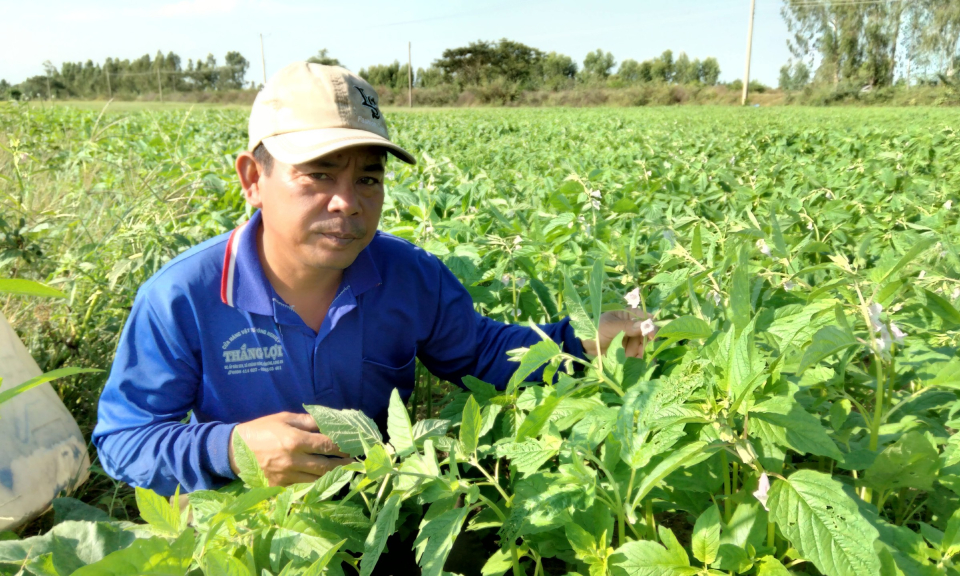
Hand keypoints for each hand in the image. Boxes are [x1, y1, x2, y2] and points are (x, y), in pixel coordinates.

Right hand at [228, 411, 352, 485]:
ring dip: (333, 476)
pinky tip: (325, 480)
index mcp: (294, 440)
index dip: (343, 446)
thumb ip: (308, 421)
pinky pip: (303, 487)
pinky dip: (316, 484)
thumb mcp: (284, 419)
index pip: (327, 445)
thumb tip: (329, 421)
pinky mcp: (279, 487)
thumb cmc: (261, 430)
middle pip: (326, 466)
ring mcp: (286, 476)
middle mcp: (293, 460)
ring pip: (317, 479)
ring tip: (345, 471)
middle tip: (355, 462)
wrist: (233, 450)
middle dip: (343, 464)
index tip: (354, 446)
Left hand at [580, 308, 656, 358]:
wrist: (585, 346)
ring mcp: (631, 339)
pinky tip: (639, 363)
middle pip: (646, 333)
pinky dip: (640, 358)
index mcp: (627, 315)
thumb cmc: (595, 330)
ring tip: (638, 358)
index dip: (650, 325)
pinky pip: (639, 354)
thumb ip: (626, 326)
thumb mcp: (609, 327)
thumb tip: (644, 325)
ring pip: (644, 345)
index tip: (651, 335)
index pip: (644, 317)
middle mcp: (632, 326)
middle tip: (645, 350)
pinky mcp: (629, 350)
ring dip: (643, 351)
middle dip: (647, 342)